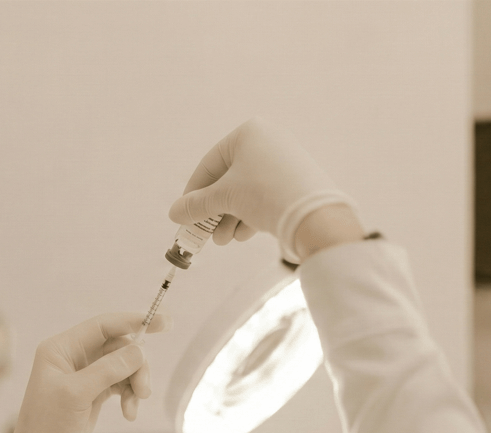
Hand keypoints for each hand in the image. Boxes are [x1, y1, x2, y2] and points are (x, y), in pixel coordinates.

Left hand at [0, 312, 170, 432]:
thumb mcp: (76, 394)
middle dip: (136, 365)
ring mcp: (84, 374)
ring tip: (135, 404)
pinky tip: (129, 413)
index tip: (162, 321)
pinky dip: (129, 395)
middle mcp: (72, 356)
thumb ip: (108, 369)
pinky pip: (122, 382)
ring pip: (123, 365)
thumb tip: (139, 350)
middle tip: (144, 390)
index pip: (102, 326)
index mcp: (60, 348)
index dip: (133, 321)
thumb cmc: (47, 426)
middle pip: (118, 346)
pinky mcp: (94, 391)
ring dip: (135, 383)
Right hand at [169, 117, 359, 261]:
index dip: (193, 192)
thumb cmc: (265, 193)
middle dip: (215, 211)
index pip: (210, 164)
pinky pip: (266, 196)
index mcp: (249, 133)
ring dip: (231, 218)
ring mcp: (285, 161)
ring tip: (225, 240)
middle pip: (229, 180)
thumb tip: (174, 213)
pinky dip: (251, 215)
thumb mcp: (224, 198)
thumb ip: (196, 205)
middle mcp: (268, 141)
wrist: (315, 214)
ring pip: (247, 191)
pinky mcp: (298, 181)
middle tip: (206, 235)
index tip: (184, 215)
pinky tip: (244, 234)